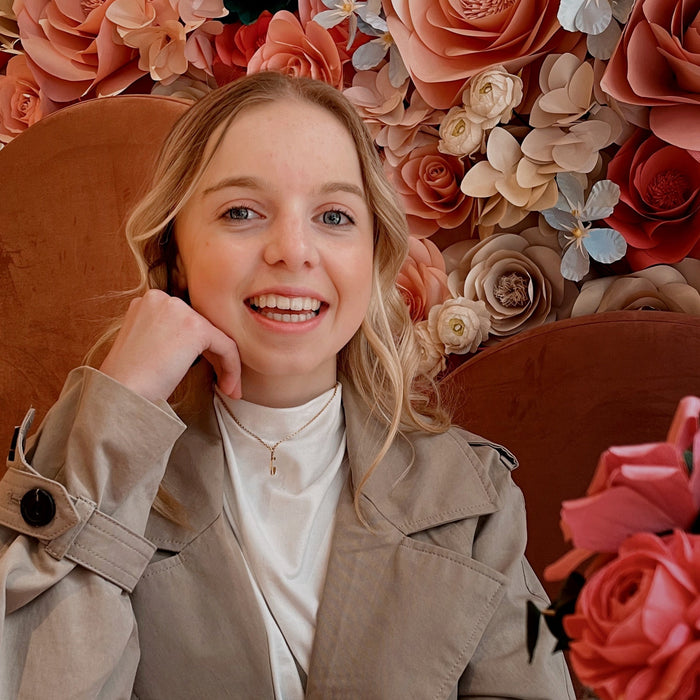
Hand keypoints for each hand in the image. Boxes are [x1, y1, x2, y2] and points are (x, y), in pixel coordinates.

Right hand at [99, 290, 241, 402]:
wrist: (121, 393)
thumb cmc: (129, 379)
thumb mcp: (144, 344)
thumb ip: (166, 334)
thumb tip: (192, 344)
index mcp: (147, 301)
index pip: (185, 321)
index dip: (199, 349)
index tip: (205, 371)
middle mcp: (162, 298)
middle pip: (202, 326)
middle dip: (215, 355)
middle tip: (222, 381)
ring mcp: (179, 310)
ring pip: (217, 337)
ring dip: (226, 364)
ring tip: (227, 387)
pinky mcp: (195, 327)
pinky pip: (226, 346)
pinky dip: (232, 367)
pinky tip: (229, 387)